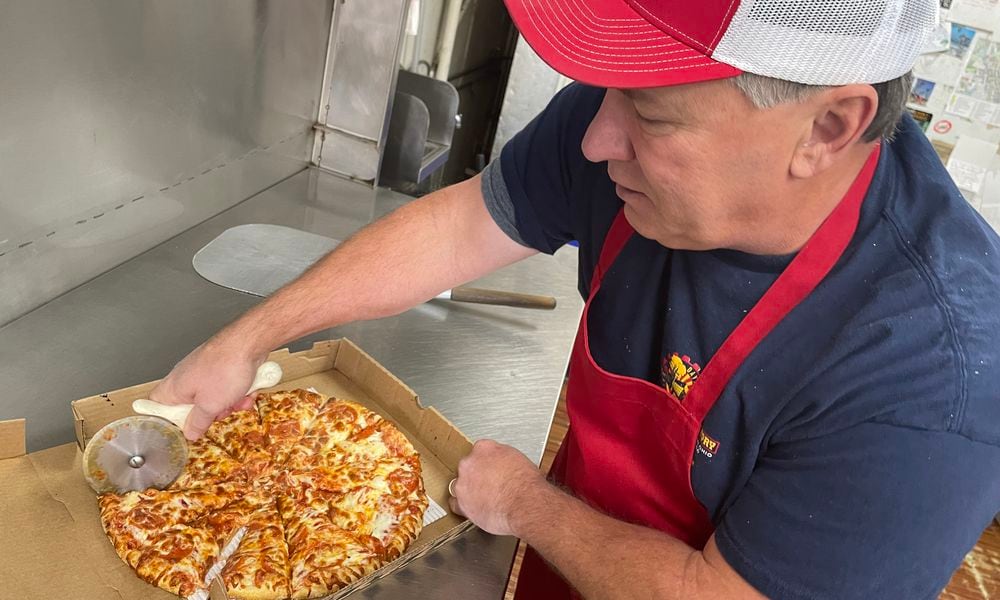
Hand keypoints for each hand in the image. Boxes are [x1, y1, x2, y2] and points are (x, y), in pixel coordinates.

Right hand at [148, 338, 262, 439]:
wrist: (249, 343)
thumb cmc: (225, 367)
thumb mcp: (210, 405)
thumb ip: (197, 423)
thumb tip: (190, 433)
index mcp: (174, 388)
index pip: (156, 407)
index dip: (167, 420)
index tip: (181, 428)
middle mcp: (185, 378)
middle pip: (191, 408)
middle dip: (211, 413)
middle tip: (219, 411)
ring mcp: (204, 373)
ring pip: (213, 399)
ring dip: (230, 403)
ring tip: (238, 398)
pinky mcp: (222, 369)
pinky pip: (227, 389)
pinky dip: (239, 392)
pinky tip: (248, 391)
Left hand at [448, 439, 546, 535]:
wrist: (525, 505)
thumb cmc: (526, 486)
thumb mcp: (519, 461)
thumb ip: (504, 460)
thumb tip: (505, 465)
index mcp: (485, 448)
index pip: (480, 451)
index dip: (487, 463)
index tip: (491, 469)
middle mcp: (470, 463)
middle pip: (468, 466)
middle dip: (477, 475)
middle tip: (490, 484)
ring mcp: (463, 483)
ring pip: (460, 484)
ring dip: (469, 490)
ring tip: (483, 498)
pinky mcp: (461, 503)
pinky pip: (455, 504)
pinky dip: (463, 507)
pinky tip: (473, 509)